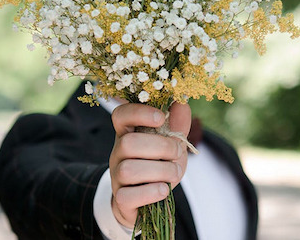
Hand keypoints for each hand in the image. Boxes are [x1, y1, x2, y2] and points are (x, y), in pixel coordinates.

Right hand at [109, 102, 190, 227]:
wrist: (147, 199)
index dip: (139, 112)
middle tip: (176, 152)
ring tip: (174, 173)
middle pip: (127, 143)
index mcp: (128, 133)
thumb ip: (177, 124)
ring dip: (160, 171)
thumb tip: (182, 101)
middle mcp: (118, 153)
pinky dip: (151, 193)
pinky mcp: (121, 199)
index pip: (121, 115)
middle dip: (160, 147)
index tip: (161, 117)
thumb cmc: (158, 165)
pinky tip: (163, 190)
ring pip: (128, 170)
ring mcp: (117, 176)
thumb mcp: (171, 144)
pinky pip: (127, 196)